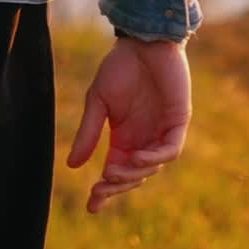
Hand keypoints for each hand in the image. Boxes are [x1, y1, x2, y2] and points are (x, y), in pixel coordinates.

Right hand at [67, 37, 191, 213]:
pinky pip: (170, 149)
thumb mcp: (97, 101)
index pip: (115, 171)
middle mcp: (143, 139)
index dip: (105, 190)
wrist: (142, 42)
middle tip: (101, 188)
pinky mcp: (177, 122)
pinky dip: (155, 157)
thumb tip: (71, 165)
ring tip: (113, 170)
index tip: (91, 206)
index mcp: (123, 137)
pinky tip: (138, 157)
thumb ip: (88, 132)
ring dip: (134, 172)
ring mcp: (161, 132)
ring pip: (152, 167)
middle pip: (133, 175)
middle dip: (117, 186)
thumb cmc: (119, 67)